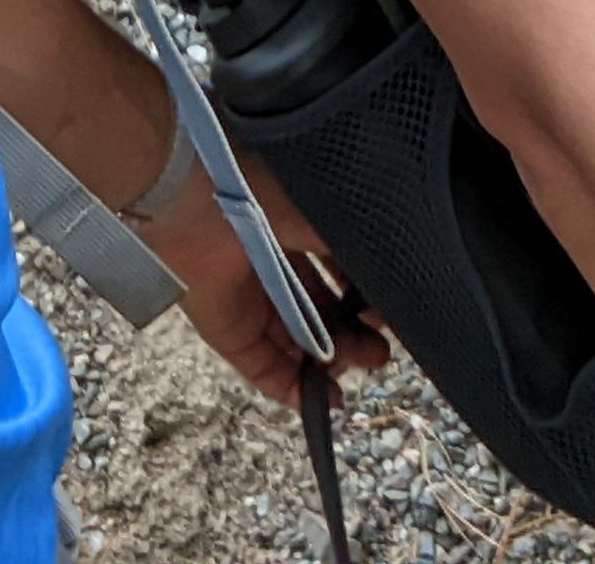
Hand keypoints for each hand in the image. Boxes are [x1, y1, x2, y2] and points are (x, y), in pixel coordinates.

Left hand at [144, 161, 388, 402]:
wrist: (203, 203)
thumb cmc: (264, 194)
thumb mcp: (324, 217)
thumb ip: (354, 251)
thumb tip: (391, 280)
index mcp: (296, 233)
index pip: (339, 274)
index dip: (366, 297)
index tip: (390, 312)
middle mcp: (275, 271)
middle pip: (322, 315)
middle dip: (356, 334)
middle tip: (381, 348)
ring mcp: (251, 307)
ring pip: (300, 344)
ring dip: (334, 361)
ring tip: (365, 365)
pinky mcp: (230, 335)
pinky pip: (265, 369)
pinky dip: (295, 389)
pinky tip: (325, 400)